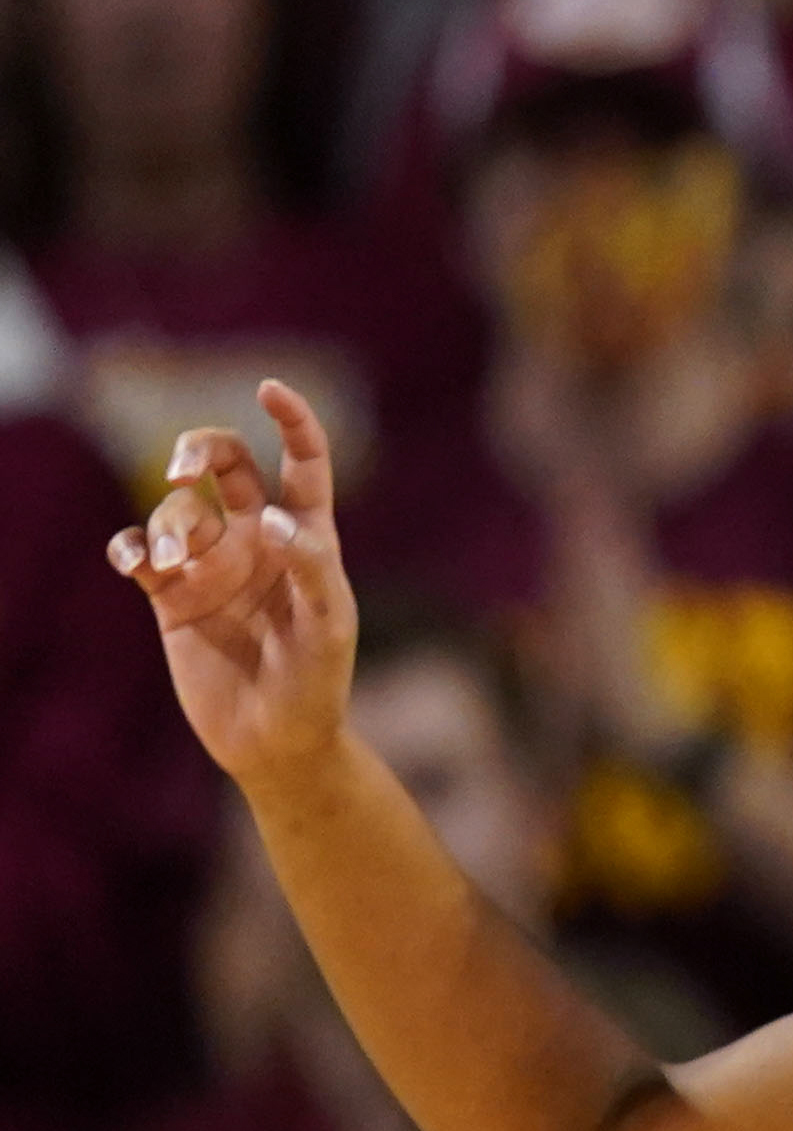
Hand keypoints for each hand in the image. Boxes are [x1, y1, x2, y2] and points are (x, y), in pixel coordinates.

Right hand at [106, 381, 357, 792]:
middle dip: (197, 449)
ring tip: (169, 563)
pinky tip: (132, 560)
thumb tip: (275, 520)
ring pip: (175, 512)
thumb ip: (310, 567)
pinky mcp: (171, 596)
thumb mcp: (328, 625)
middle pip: (225, 465)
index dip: (292, 422)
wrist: (277, 742)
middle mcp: (256, 540)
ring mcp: (211, 565)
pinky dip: (127, 547)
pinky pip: (137, 552)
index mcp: (306, 537)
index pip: (301, 464)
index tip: (269, 388)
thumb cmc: (317, 682)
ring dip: (165, 526)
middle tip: (182, 470)